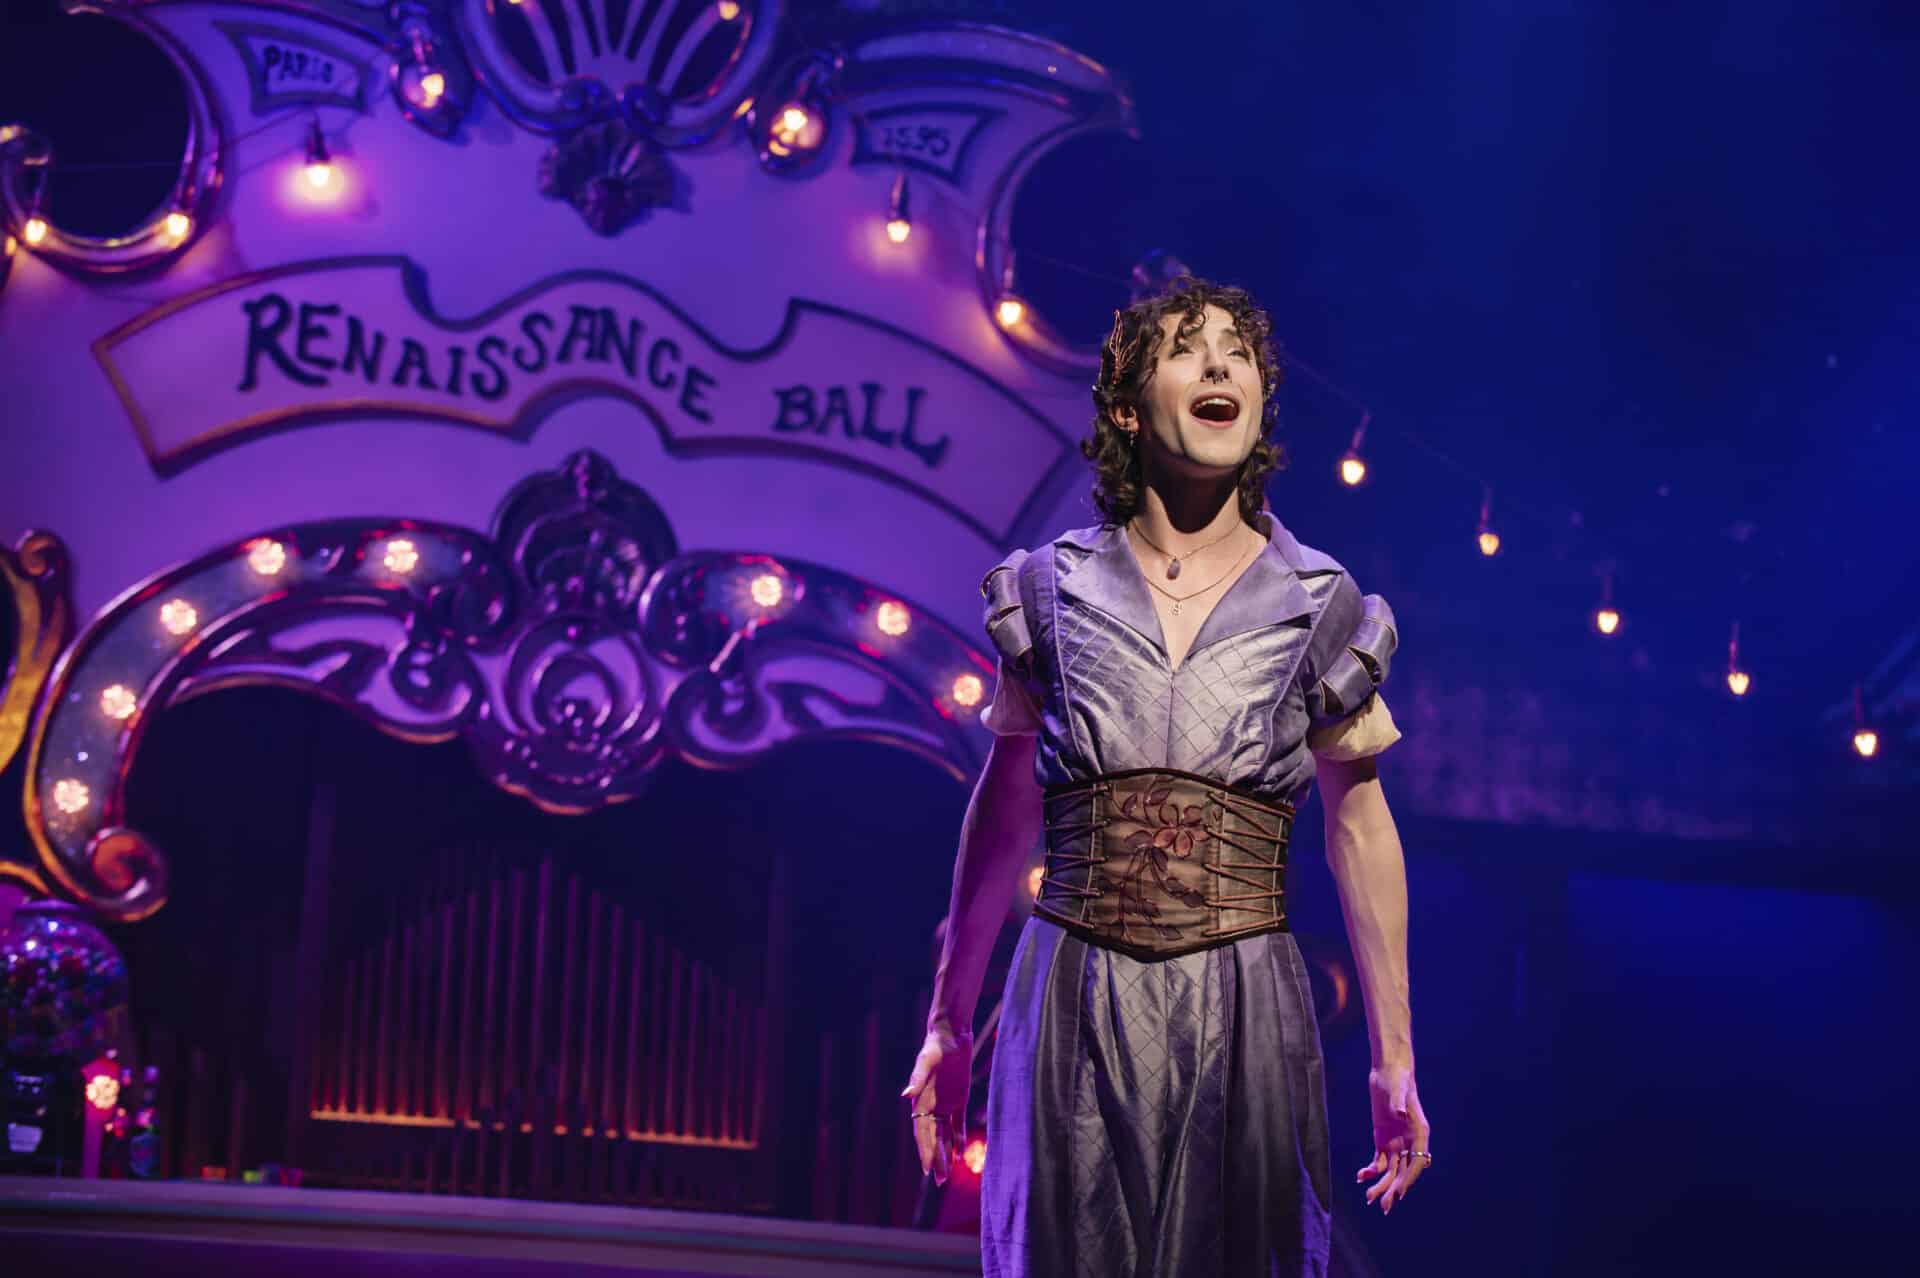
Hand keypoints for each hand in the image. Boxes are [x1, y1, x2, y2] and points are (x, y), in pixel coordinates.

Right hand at [901, 1025, 972, 1184]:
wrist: (951, 1034)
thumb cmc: (936, 1046)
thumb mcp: (927, 1061)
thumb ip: (917, 1078)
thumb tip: (905, 1095)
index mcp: (922, 1101)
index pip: (923, 1132)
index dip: (925, 1151)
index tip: (927, 1169)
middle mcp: (932, 1105)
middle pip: (933, 1138)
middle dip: (935, 1159)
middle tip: (939, 1181)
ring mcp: (945, 1103)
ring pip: (944, 1135)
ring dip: (945, 1153)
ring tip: (946, 1175)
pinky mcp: (959, 1098)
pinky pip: (958, 1123)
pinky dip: (958, 1138)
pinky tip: (960, 1153)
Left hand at [1354, 1061, 1430, 1214]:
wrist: (1388, 1071)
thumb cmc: (1397, 1079)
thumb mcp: (1398, 1089)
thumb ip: (1399, 1101)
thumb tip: (1399, 1112)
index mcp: (1420, 1133)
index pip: (1417, 1162)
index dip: (1408, 1179)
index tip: (1399, 1193)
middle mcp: (1410, 1141)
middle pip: (1404, 1171)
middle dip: (1393, 1189)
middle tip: (1382, 1206)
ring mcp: (1397, 1142)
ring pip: (1391, 1170)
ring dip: (1381, 1185)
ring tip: (1368, 1198)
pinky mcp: (1383, 1139)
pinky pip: (1379, 1160)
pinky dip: (1371, 1170)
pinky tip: (1361, 1177)